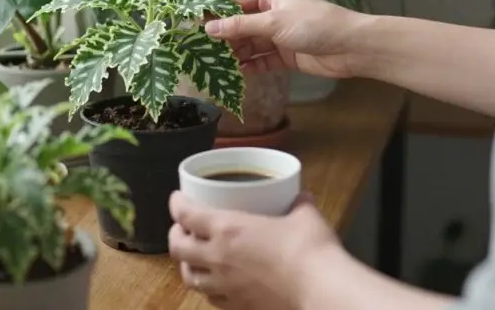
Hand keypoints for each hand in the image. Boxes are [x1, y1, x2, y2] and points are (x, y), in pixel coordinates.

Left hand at [168, 191, 342, 309]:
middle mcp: (218, 258)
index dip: (176, 204)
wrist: (319, 289)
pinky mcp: (238, 306)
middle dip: (175, 235)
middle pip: (177, 248)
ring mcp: (225, 285)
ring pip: (189, 277)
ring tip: (193, 258)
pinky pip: (211, 298)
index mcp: (227, 229)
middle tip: (182, 228)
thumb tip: (301, 196)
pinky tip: (216, 283)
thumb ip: (298, 204)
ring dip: (186, 265)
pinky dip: (207, 288)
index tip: (177, 198)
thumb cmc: (309, 249)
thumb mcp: (304, 216)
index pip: (186, 214)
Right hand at [205, 0, 367, 79]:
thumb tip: (209, 28)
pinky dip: (249, 66)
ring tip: (213, 65)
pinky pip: (261, 60)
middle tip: (199, 50)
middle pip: (240, 25)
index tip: (193, 24)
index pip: (235, 1)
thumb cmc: (313, 24)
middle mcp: (272, 13)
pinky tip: (235, 74)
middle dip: (223, 38)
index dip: (215, 12)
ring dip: (234, 54)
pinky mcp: (285, 55)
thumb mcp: (273, 22)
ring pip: (249, 44)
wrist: (349, 48)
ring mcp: (278, 35)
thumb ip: (240, 26)